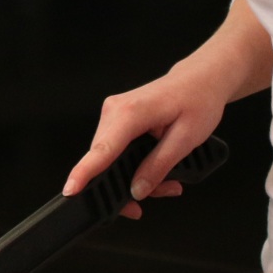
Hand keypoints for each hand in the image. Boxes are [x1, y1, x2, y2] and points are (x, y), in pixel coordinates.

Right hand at [65, 71, 227, 218]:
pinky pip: (116, 149)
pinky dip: (133, 164)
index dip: (84, 173)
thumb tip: (137, 190)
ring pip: (110, 158)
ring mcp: (113, 113)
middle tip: (161, 192)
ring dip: (134, 175)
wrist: (201, 79)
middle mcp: (115, 110)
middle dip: (127, 185)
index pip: (102, 150)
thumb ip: (159, 166)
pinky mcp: (117, 118)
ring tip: (166, 182)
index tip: (71, 190)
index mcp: (131, 112)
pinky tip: (155, 168)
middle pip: (105, 161)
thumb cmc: (198, 100)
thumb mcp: (186, 139)